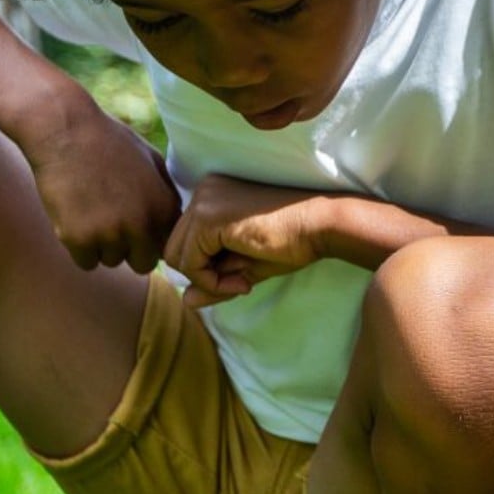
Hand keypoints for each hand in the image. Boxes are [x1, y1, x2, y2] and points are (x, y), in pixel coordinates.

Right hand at [22, 102, 179, 272]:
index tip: (134, 227)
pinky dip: (79, 248)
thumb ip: (165, 192)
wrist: (64, 129)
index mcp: (163, 207)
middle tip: (111, 227)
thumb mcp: (150, 159)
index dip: (150, 239)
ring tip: (89, 213)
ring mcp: (110, 234)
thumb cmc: (106, 140)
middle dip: (129, 251)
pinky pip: (85, 262)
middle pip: (142, 263)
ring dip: (101, 246)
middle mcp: (142, 225)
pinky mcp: (79, 239)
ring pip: (111, 261)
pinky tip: (74, 220)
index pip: (165, 246)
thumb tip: (173, 221)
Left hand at [162, 176, 333, 308]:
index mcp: (210, 196)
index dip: (207, 270)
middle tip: (240, 283)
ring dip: (206, 280)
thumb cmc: (290, 243)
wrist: (319, 226)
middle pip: (174, 249)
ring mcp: (202, 202)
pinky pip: (190, 262)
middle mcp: (201, 192)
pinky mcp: (207, 218)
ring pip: (177, 257)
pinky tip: (242, 279)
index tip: (240, 279)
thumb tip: (185, 301)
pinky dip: (211, 281)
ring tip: (241, 282)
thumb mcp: (244, 267)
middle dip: (203, 276)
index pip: (186, 243)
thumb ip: (213, 281)